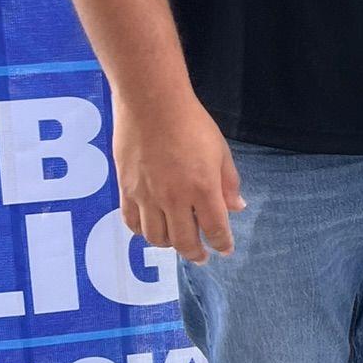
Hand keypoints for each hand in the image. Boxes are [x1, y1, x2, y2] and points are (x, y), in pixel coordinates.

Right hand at [113, 96, 245, 263]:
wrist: (152, 105)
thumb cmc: (193, 124)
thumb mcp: (221, 152)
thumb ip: (229, 183)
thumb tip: (236, 208)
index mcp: (203, 190)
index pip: (214, 229)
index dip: (221, 243)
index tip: (224, 250)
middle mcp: (174, 199)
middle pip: (183, 241)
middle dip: (195, 252)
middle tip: (201, 256)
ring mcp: (147, 197)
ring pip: (156, 237)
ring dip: (169, 245)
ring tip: (177, 242)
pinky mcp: (125, 190)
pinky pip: (132, 222)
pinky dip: (142, 232)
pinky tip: (150, 230)